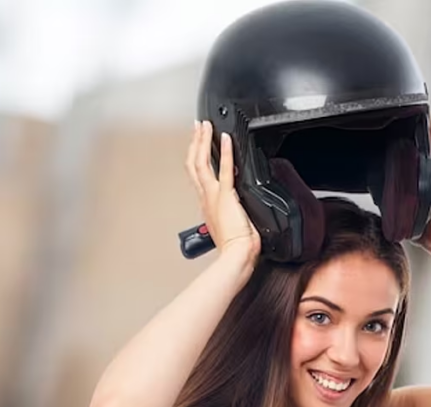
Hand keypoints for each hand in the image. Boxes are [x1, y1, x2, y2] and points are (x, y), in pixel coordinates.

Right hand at [185, 120, 260, 261]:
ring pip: (201, 163)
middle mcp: (206, 198)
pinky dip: (225, 152)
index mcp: (207, 205)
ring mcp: (213, 196)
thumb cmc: (235, 247)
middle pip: (193, 164)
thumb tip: (237, 208)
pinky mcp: (226, 196)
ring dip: (203, 141)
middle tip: (197, 128)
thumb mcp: (230, 225)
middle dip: (194, 143)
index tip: (197, 147)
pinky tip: (225, 139)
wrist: (236, 256)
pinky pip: (224, 169)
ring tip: (205, 126)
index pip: (198, 176)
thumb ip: (230, 212)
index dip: (196, 159)